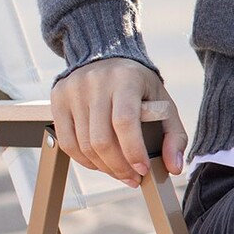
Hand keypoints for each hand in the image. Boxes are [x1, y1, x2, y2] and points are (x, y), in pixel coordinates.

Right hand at [50, 57, 186, 187]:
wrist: (106, 56)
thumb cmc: (139, 86)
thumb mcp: (163, 102)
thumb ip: (174, 136)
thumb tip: (174, 167)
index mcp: (126, 78)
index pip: (125, 121)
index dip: (133, 151)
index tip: (143, 170)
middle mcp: (97, 81)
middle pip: (102, 139)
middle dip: (119, 167)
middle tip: (133, 178)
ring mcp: (74, 90)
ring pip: (84, 145)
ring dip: (103, 167)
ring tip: (119, 171)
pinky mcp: (58, 99)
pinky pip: (67, 142)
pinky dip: (84, 161)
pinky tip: (100, 163)